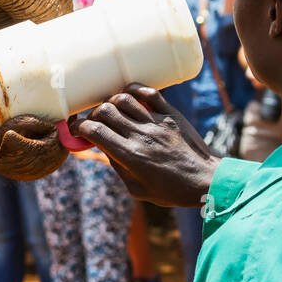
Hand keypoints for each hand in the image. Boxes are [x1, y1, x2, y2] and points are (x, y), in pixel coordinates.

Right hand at [67, 84, 218, 206]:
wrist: (205, 180)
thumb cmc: (170, 191)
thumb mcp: (136, 189)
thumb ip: (118, 167)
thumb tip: (105, 147)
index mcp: (130, 156)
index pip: (95, 132)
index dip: (79, 128)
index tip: (76, 130)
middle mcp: (141, 135)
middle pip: (105, 111)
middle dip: (92, 115)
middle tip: (94, 123)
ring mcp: (157, 122)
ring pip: (124, 98)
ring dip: (111, 102)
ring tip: (112, 112)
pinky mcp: (171, 114)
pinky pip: (149, 93)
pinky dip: (134, 90)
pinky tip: (129, 97)